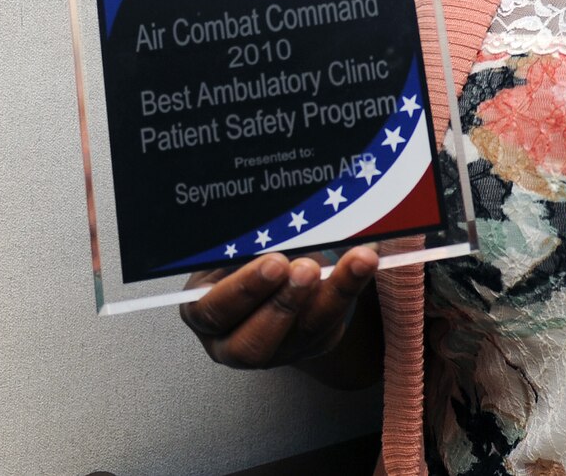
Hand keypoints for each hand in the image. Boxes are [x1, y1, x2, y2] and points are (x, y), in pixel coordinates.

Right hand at [178, 246, 378, 370]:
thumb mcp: (233, 242)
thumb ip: (244, 236)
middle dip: (283, 304)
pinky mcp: (309, 347)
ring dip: (329, 296)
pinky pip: (329, 329)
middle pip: (253, 343)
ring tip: (351, 260)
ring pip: (302, 336)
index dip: (244, 290)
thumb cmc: (241, 250)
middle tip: (307, 268)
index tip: (275, 262)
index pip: (213, 311)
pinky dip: (348, 292)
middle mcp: (232, 341)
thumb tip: (271, 214)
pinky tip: (362, 263)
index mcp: (203, 310)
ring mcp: (274, 350)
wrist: (271, 266)